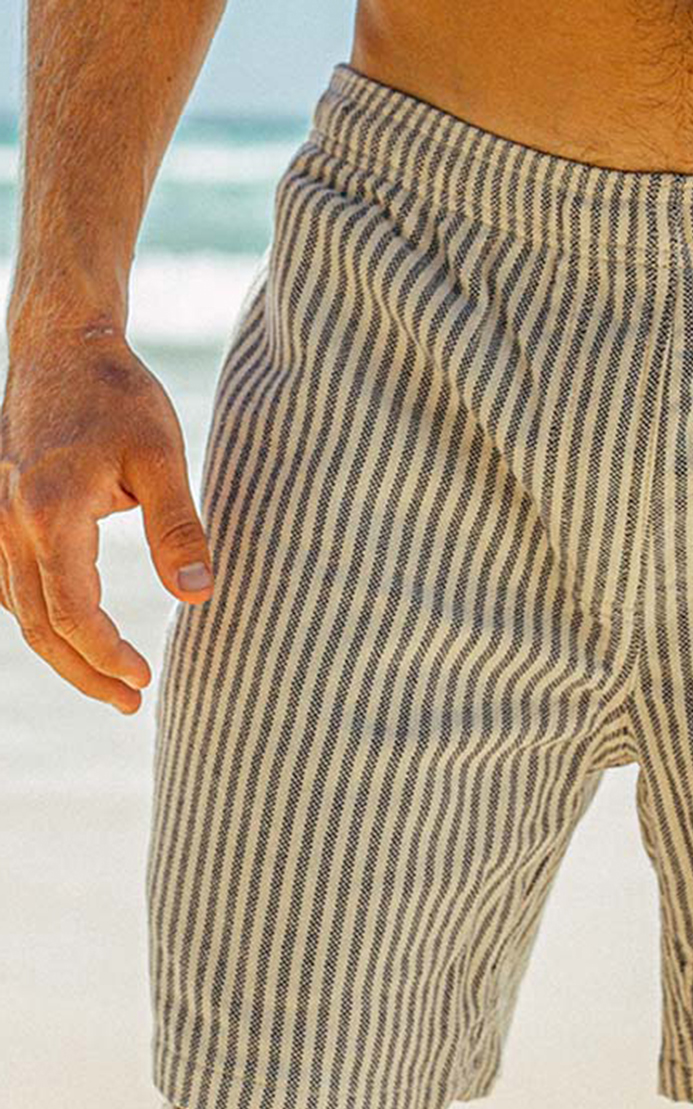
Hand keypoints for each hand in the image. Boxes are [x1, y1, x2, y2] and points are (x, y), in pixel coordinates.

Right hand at [0, 326, 213, 713]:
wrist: (59, 346)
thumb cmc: (117, 397)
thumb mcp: (162, 457)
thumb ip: (178, 529)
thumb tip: (198, 597)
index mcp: (49, 512)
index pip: (71, 612)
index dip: (106, 655)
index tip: (145, 681)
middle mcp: (8, 522)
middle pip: (38, 626)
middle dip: (84, 672)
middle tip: (132, 703)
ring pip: (18, 610)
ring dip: (61, 652)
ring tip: (111, 682)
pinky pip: (8, 585)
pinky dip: (40, 619)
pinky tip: (73, 635)